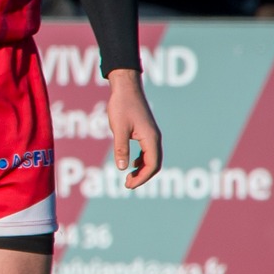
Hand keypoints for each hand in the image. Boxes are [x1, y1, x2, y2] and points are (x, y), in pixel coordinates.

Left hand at [106, 67, 162, 188]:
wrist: (126, 88)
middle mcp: (154, 138)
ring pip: (151, 158)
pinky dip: (140, 160)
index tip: (128, 185)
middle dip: (142, 176)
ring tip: (128, 178)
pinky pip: (147, 151)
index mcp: (151, 138)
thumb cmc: (122, 106)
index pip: (152, 165)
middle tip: (127, 185)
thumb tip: (122, 168)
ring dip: (141, 169)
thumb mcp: (118, 128)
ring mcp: (151, 135)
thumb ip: (121, 148)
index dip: (142, 177)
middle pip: (154, 164)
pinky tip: (130, 163)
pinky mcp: (145, 132)